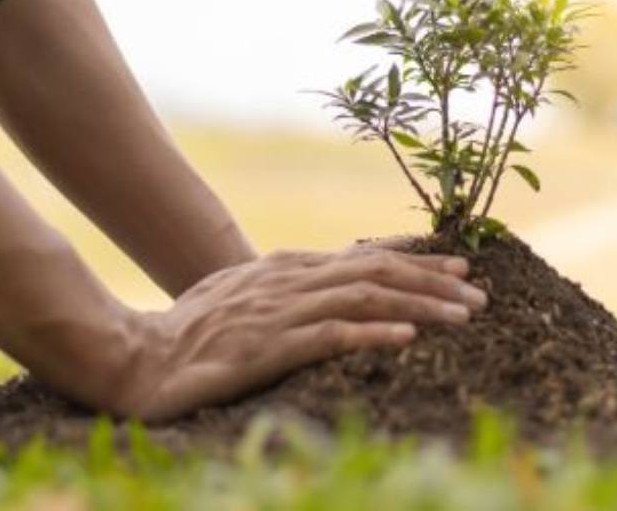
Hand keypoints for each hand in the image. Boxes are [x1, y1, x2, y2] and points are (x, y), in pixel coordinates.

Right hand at [110, 247, 487, 420]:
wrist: (137, 357)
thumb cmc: (190, 331)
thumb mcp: (243, 296)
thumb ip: (286, 287)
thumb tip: (329, 286)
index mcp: (286, 268)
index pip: (364, 258)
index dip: (416, 261)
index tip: (460, 268)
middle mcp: (289, 280)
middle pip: (375, 272)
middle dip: (433, 281)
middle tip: (479, 294)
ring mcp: (278, 312)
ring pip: (363, 297)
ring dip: (420, 304)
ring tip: (464, 316)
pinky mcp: (266, 348)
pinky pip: (329, 336)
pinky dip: (371, 332)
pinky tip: (408, 337)